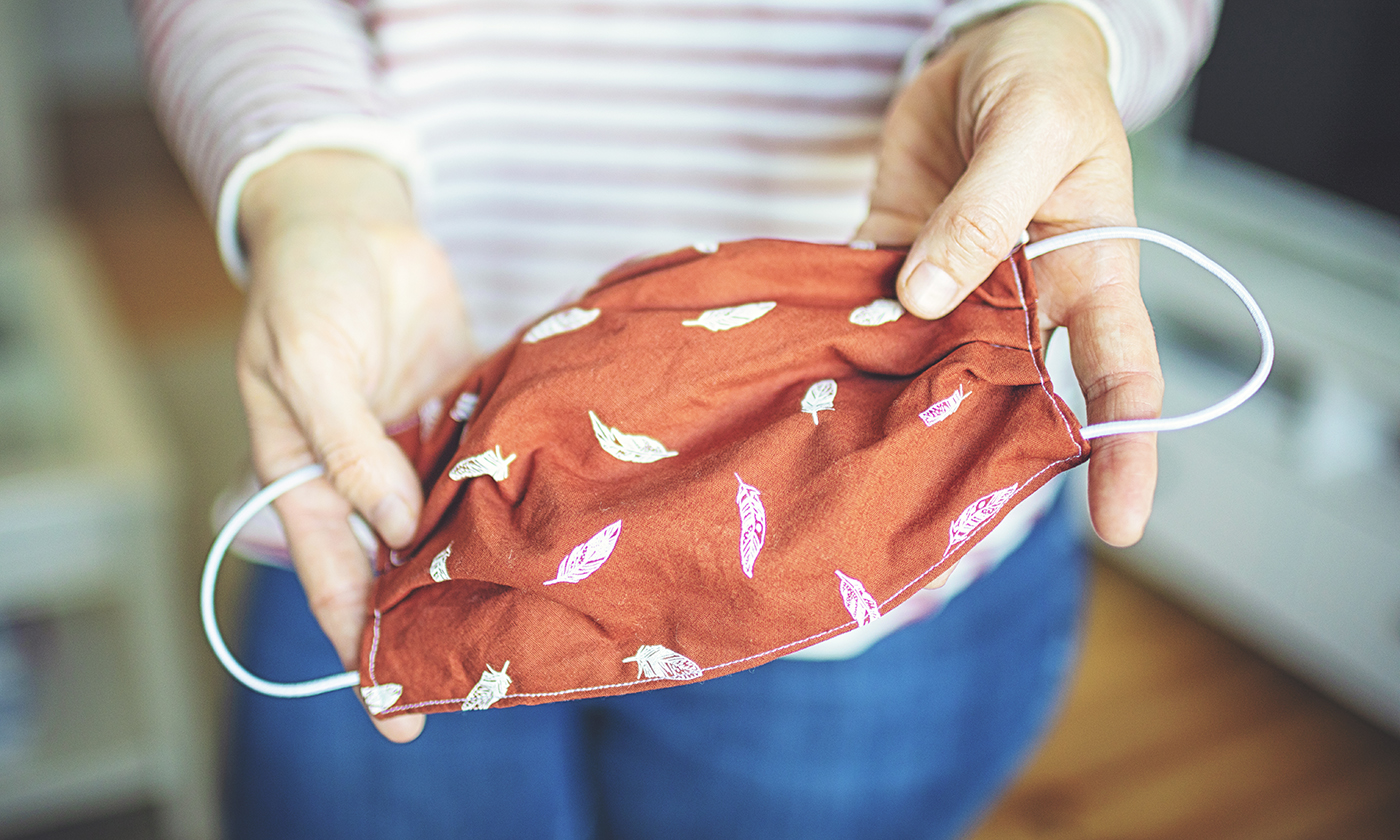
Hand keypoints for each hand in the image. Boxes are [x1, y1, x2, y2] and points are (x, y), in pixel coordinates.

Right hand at [238, 151, 475, 740]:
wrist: (353, 218)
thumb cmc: (309, 287)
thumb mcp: (308, 364)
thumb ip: (348, 445)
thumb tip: (396, 529)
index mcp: (304, 473)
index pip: (331, 574)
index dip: (359, 641)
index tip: (390, 705)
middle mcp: (363, 474)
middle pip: (395, 566)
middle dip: (427, 624)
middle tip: (475, 686)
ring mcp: (415, 446)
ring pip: (447, 522)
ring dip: (478, 564)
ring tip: (528, 620)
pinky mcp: (460, 413)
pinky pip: (486, 463)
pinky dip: (511, 491)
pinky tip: (556, 527)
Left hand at [856, 4, 1161, 545]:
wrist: (983, 46)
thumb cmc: (1043, 81)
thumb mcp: (1029, 133)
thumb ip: (982, 215)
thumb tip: (923, 298)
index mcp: (1090, 271)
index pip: (1123, 375)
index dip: (1128, 451)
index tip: (1123, 526)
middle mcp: (1025, 298)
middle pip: (1013, 396)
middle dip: (982, 458)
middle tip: (936, 525)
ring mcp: (956, 288)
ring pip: (932, 365)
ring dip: (896, 410)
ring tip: (853, 474)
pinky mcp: (895, 261)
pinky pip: (871, 314)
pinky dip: (842, 343)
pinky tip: (807, 383)